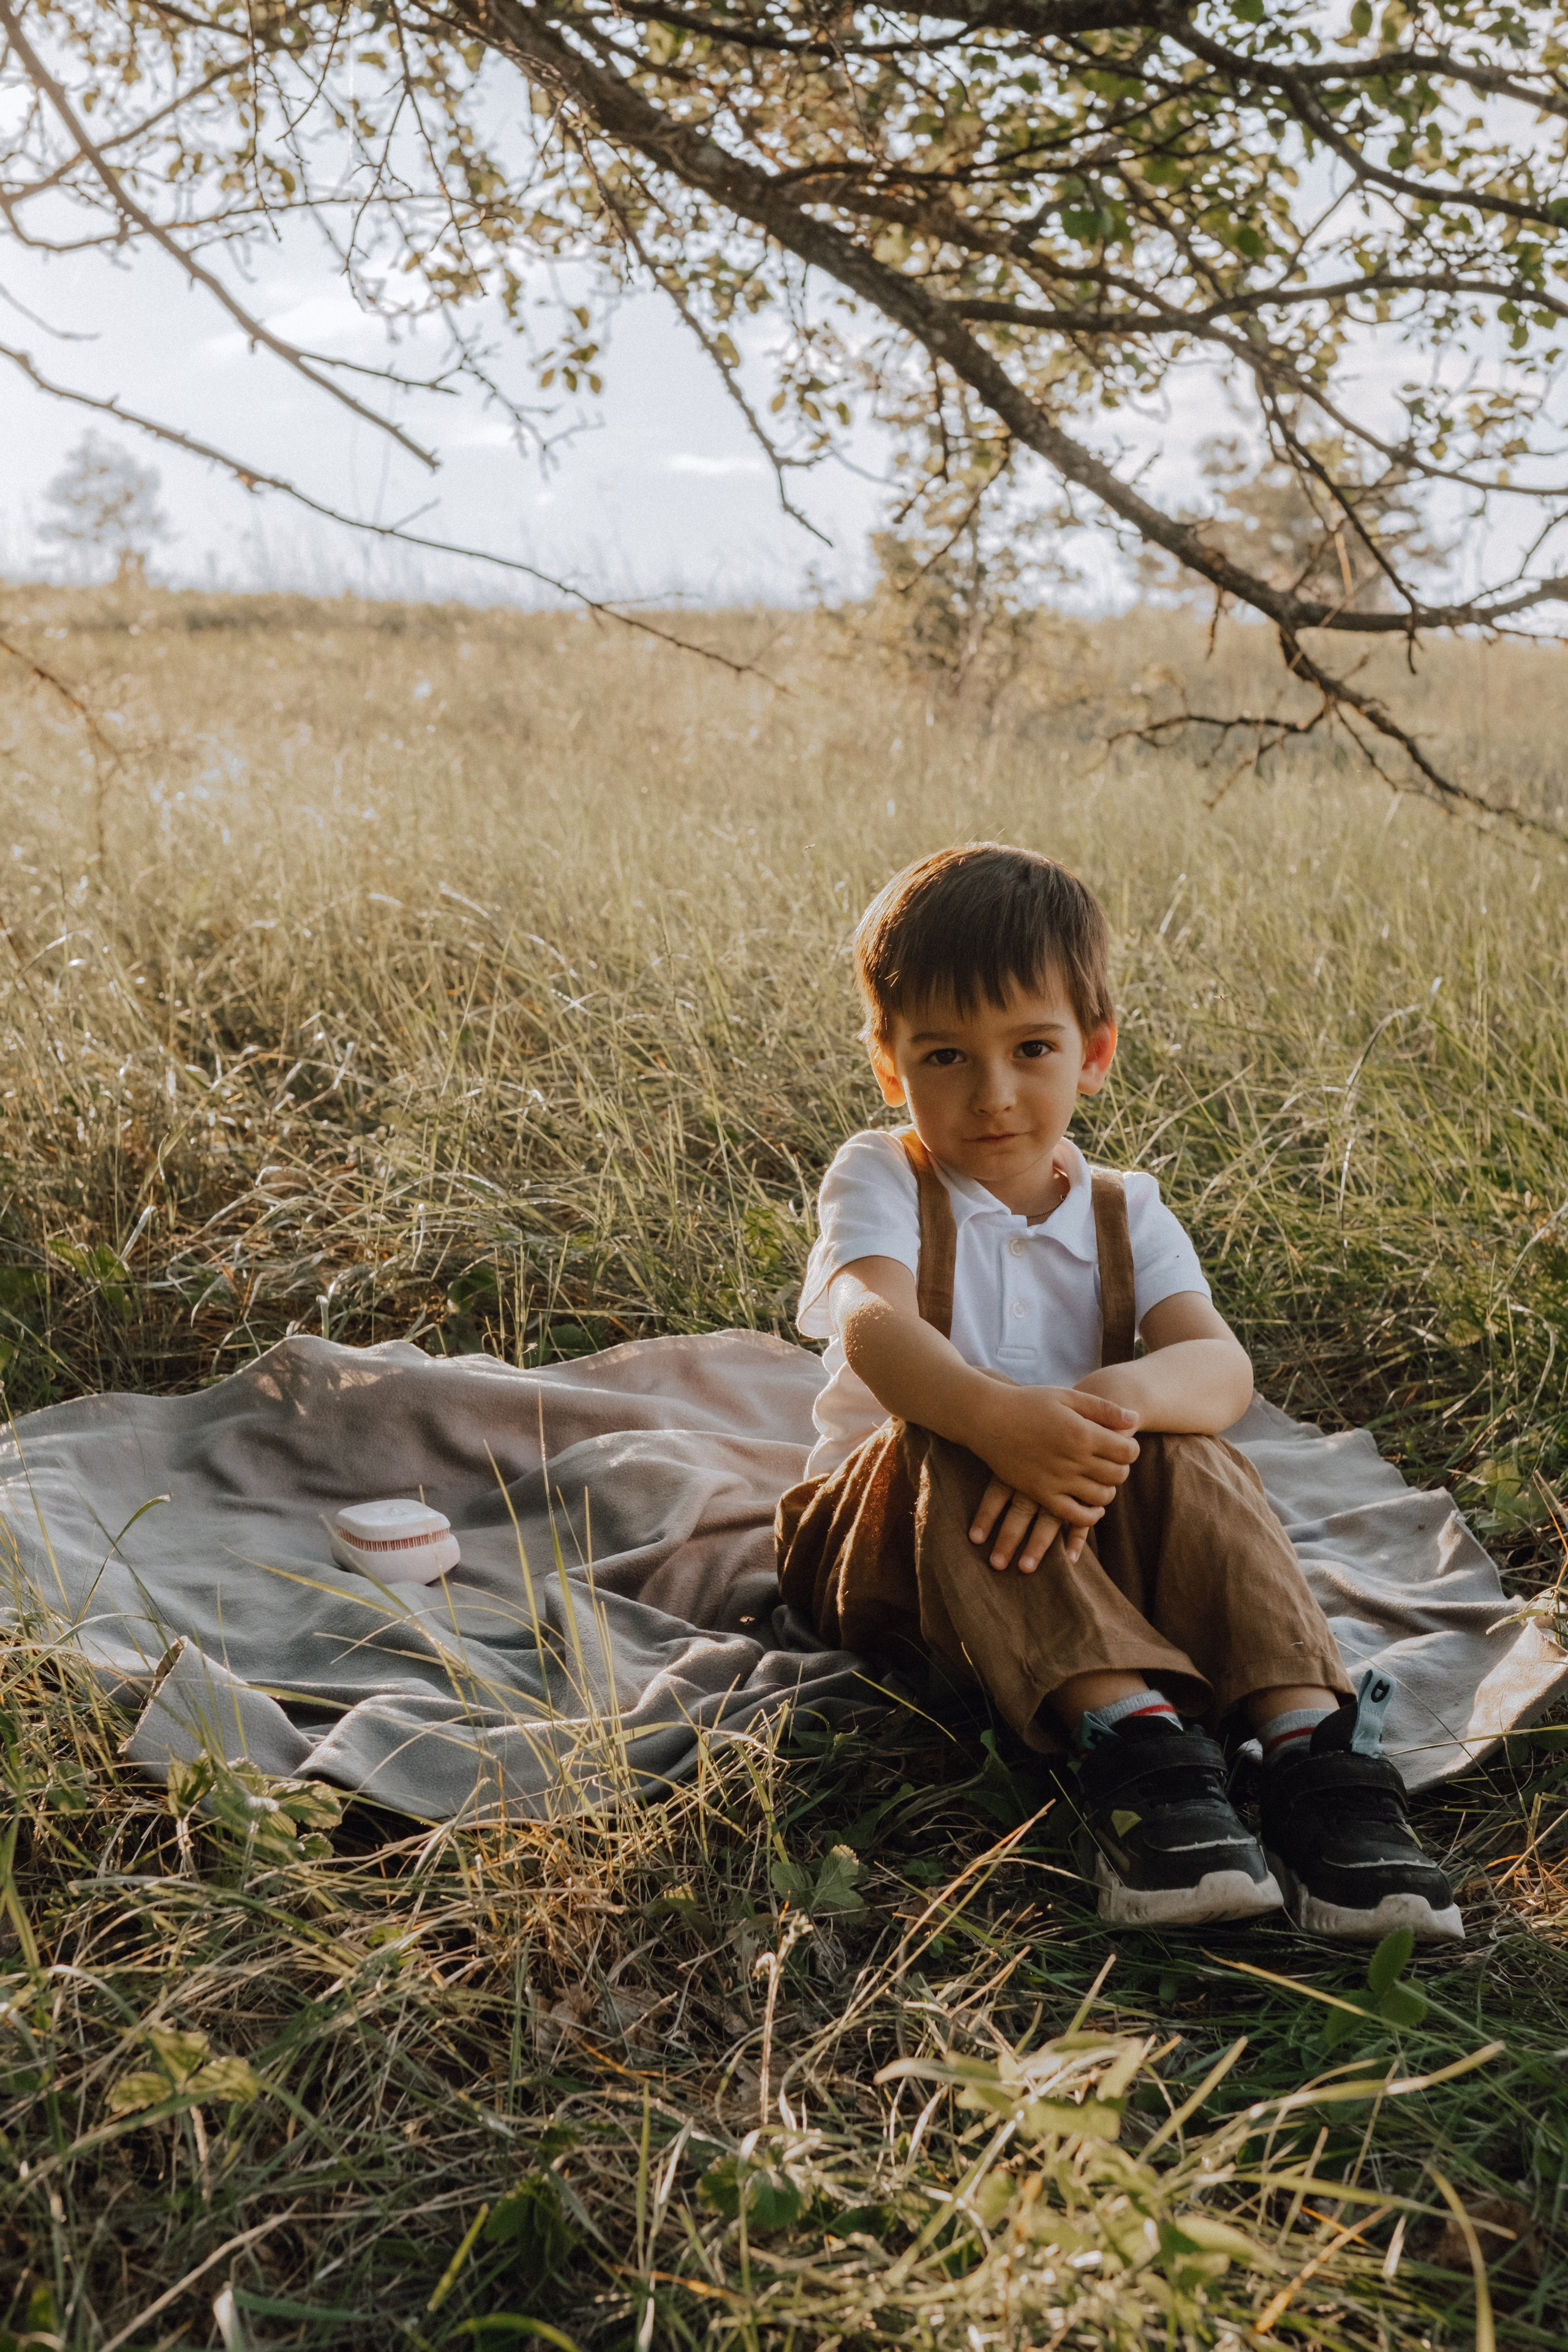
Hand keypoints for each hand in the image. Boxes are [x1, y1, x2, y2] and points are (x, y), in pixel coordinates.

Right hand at [963, 1386, 1139, 1571]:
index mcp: (1082, 1433)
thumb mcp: (1068, 1397)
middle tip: (1112, 1461)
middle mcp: (1073, 1459)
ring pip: (1101, 1497)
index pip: (1127, 1451)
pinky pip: (1074, 1515)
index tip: (1123, 1444)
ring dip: (1108, 1490)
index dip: (1131, 1448)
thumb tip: (1135, 1419)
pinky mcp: (1041, 1494)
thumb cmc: (1028, 1402)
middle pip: (1118, 1474)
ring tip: (1101, 1480)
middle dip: (1122, 1468)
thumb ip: (1103, 1409)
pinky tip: (1092, 1508)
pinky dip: (1090, 1516)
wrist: (987, 1418)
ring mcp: (1057, 1480)